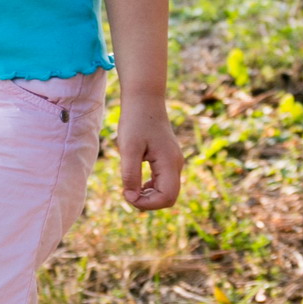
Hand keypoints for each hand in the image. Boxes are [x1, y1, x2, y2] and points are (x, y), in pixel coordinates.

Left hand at [117, 95, 182, 211]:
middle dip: (147, 202)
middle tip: (126, 193)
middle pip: (169, 198)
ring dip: (148, 196)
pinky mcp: (168, 159)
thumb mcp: (128, 148)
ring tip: (129, 188)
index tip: (126, 193)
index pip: (167, 198)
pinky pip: (163, 182)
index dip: (146, 203)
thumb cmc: (135, 121)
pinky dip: (150, 187)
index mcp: (169, 163)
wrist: (144, 100)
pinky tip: (135, 182)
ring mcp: (174, 162)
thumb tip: (131, 197)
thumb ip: (130, 174)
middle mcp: (176, 165)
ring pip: (166, 191)